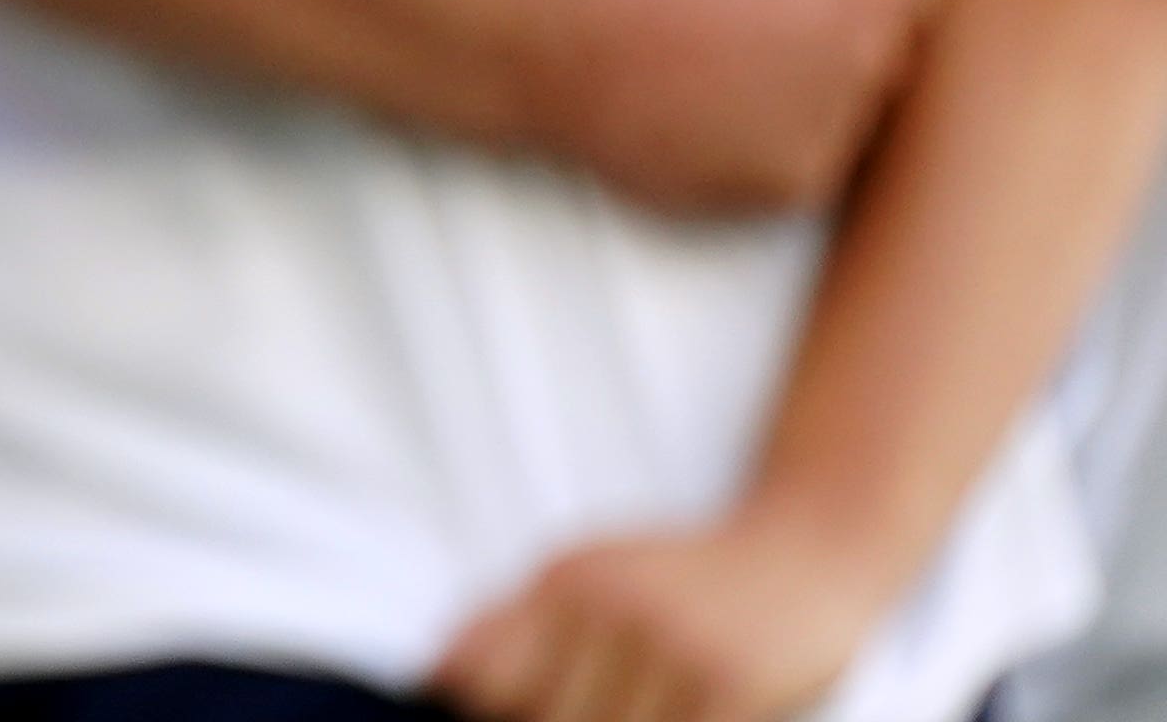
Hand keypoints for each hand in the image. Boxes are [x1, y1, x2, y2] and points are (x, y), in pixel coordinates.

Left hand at [433, 514, 897, 721]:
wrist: (813, 546)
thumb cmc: (689, 576)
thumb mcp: (594, 574)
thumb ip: (515, 624)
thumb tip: (437, 677)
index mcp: (564, 579)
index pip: (478, 674)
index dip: (489, 709)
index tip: (510, 714)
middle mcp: (608, 607)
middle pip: (537, 717)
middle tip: (598, 707)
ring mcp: (670, 648)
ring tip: (639, 708)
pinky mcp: (730, 686)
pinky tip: (678, 715)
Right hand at [531, 0, 949, 214]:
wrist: (559, 45)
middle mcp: (864, 64)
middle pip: (891, 45)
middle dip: (842, 27)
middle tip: (749, 10)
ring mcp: (831, 131)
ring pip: (853, 106)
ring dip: (810, 84)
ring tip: (722, 57)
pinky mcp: (790, 186)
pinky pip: (815, 162)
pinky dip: (778, 137)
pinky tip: (719, 105)